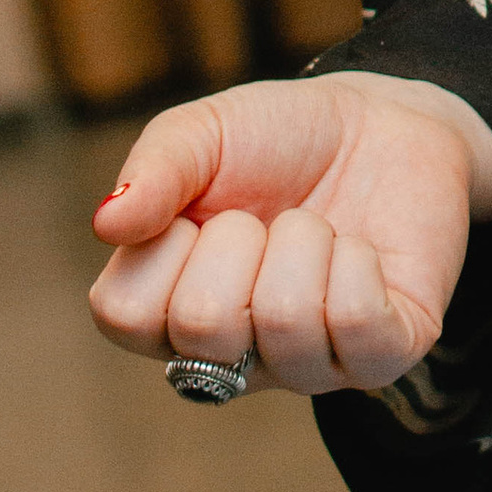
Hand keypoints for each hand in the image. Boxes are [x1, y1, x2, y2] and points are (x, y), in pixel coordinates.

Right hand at [89, 74, 491, 397]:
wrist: (384, 125)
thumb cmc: (280, 141)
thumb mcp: (205, 133)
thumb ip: (154, 169)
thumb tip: (106, 221)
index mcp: (168, 314)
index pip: (123, 314)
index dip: (162, 244)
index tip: (198, 213)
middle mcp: (231, 358)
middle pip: (203, 324)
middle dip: (239, 236)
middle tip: (264, 217)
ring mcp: (306, 365)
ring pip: (285, 322)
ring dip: (305, 241)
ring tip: (315, 227)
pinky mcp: (382, 356)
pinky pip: (359, 325)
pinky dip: (358, 262)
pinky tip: (359, 250)